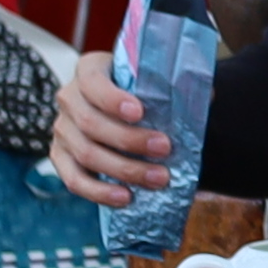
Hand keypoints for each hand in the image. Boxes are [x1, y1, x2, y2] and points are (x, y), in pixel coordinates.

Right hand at [43, 53, 170, 208]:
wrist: (125, 110)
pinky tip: (125, 197)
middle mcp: (69, 98)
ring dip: (124, 169)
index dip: (112, 99)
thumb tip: (207, 96)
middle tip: (165, 148)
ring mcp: (62, 130)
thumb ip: (177, 84)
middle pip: (91, 123)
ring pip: (86, 154)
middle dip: (130, 140)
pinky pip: (74, 179)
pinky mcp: (61, 157)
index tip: (140, 112)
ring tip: (158, 178)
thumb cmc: (143, 92)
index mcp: (89, 69)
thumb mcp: (156, 79)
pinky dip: (99, 192)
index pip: (92, 81)